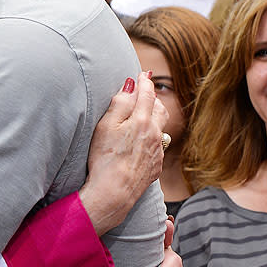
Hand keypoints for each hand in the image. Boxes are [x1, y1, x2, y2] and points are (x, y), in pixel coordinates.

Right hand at [80, 72, 167, 235]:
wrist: (114, 192)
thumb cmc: (105, 159)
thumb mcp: (106, 126)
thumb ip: (120, 103)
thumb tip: (132, 85)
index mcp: (142, 120)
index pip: (146, 93)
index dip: (144, 81)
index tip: (142, 74)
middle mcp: (154, 133)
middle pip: (159, 108)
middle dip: (152, 98)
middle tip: (144, 93)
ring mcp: (157, 150)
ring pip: (161, 127)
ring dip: (154, 117)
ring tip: (145, 115)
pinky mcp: (156, 165)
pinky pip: (158, 145)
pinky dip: (151, 137)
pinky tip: (141, 142)